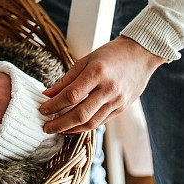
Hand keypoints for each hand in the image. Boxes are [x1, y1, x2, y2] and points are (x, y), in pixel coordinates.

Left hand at [39, 36, 165, 133]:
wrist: (141, 54)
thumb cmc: (110, 54)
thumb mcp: (86, 60)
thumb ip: (67, 79)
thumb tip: (48, 94)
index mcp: (97, 72)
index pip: (71, 95)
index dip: (54, 104)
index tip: (42, 109)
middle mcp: (108, 89)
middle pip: (81, 114)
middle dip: (60, 123)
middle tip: (46, 127)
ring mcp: (117, 101)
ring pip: (91, 122)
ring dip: (72, 129)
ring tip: (57, 129)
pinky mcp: (122, 108)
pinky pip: (101, 122)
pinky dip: (85, 126)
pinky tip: (73, 126)